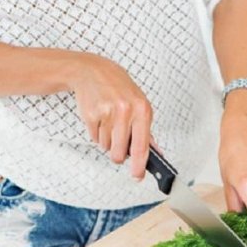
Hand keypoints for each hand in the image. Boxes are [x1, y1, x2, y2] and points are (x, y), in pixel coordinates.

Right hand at [70, 53, 152, 179]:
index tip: (137, 176)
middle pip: (120, 153)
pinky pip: (94, 139)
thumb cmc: (119, 88)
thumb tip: (155, 152)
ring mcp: (107, 113)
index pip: (142, 146)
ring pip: (106, 147)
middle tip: (118, 142)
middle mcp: (126, 111)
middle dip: (118, 154)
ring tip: (109, 122)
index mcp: (142, 110)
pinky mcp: (91, 115)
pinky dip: (97, 133)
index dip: (139, 166)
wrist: (93, 71)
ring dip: (107, 141)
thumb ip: (146, 131)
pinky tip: (100, 118)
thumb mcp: (140, 105)